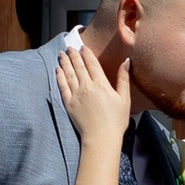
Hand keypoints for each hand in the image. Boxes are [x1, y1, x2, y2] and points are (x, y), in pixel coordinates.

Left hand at [55, 32, 131, 146]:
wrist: (101, 137)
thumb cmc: (116, 120)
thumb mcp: (124, 99)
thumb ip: (123, 79)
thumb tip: (126, 61)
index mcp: (101, 84)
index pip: (92, 63)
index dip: (86, 53)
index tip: (82, 47)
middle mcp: (87, 86)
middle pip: (78, 66)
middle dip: (73, 55)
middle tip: (69, 47)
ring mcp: (76, 94)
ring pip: (69, 74)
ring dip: (65, 62)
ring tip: (61, 54)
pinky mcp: (69, 103)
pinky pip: (62, 86)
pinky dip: (59, 76)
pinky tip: (58, 70)